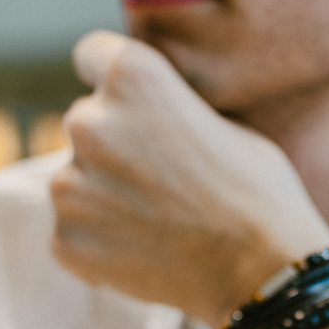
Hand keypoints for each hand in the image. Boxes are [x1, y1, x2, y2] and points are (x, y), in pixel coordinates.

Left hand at [51, 32, 328, 328]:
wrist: (261, 273)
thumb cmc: (258, 194)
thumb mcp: (223, 122)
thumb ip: (170, 109)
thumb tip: (149, 117)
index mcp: (131, 76)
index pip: (91, 55)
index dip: (113, 82)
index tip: (127, 106)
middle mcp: (89, 122)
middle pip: (85, 124)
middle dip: (113, 147)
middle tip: (160, 183)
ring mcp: (71, 185)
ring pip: (75, 181)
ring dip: (103, 197)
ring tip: (157, 224)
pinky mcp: (66, 240)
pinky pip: (74, 233)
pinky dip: (100, 244)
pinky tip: (145, 254)